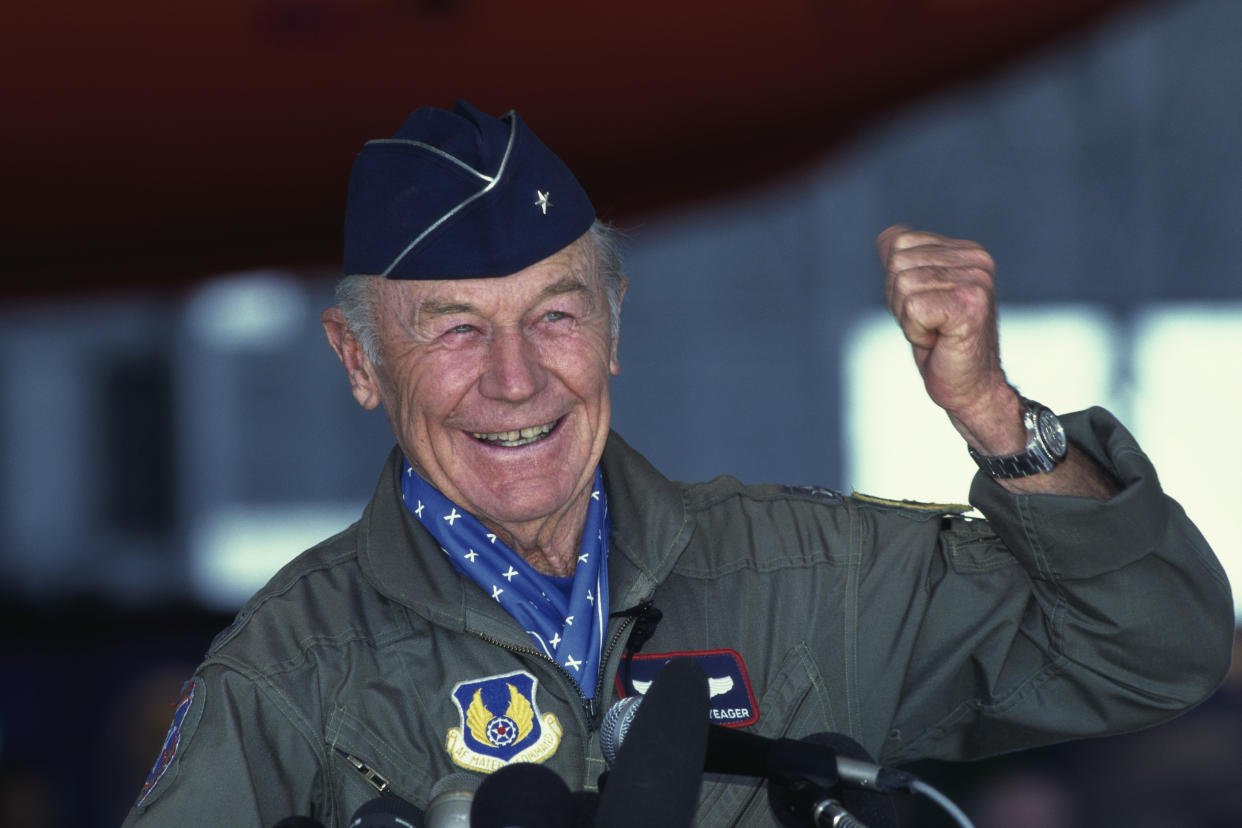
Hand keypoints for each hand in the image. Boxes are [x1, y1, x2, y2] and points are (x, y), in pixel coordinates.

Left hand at [877, 225, 1020, 452]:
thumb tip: (886, 236)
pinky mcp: (970, 305)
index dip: (897, 282)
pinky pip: (912, 308)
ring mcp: (977, 281)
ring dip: (909, 319)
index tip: (925, 308)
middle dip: (899, 301)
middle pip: (897, 263)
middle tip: (929, 324)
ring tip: (936, 332)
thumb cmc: (942, 344)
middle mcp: (977, 259)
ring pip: (902, 285)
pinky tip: (939, 341)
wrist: (970, 387)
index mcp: (967, 251)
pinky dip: (915, 331)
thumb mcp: (917, 295)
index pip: (899, 243)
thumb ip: (904, 263)